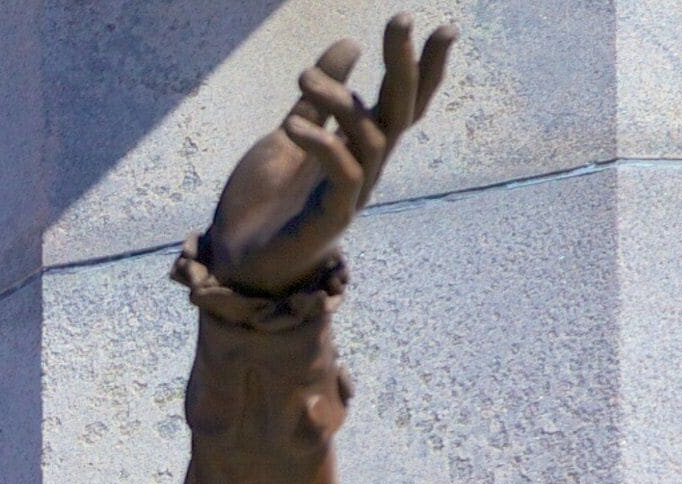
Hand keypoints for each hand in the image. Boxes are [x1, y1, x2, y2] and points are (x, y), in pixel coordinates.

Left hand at [200, 14, 455, 295]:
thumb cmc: (265, 204)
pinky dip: (322, 144)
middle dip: (405, 65)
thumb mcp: (289, 135)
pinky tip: (295, 123)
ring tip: (303, 77)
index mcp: (360, 149)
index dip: (425, 69)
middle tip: (401, 19)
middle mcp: (366, 169)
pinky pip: (341, 174)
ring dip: (343, 100)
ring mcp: (352, 194)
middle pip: (400, 113)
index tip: (444, 28)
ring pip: (371, 138)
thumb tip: (350, 45)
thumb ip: (317, 99)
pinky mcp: (331, 218)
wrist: (236, 262)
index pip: (402, 102)